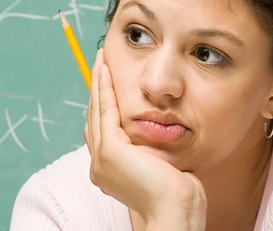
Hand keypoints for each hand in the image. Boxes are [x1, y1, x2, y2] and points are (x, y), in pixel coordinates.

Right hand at [84, 49, 206, 228]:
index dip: (103, 102)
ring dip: (98, 82)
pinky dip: (105, 88)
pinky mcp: (110, 150)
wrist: (177, 212)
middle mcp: (99, 165)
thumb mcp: (160, 166)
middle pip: (95, 116)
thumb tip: (157, 136)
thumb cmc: (177, 195)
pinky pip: (106, 109)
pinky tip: (106, 70)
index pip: (102, 129)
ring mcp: (101, 158)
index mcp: (108, 170)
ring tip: (101, 60)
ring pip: (97, 109)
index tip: (108, 81)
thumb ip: (151, 151)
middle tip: (100, 63)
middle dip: (97, 88)